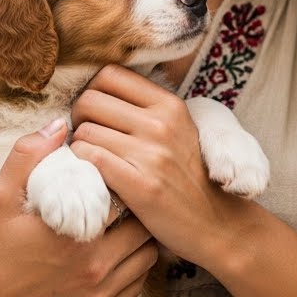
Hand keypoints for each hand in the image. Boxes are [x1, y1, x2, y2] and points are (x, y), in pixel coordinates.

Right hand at [0, 119, 157, 296]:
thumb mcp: (2, 193)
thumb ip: (30, 154)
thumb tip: (60, 124)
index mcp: (78, 238)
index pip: (126, 200)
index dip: (124, 185)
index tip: (113, 178)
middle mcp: (94, 270)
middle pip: (143, 229)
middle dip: (137, 211)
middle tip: (123, 199)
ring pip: (146, 260)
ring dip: (139, 240)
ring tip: (123, 225)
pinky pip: (135, 287)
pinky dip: (133, 269)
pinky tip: (117, 254)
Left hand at [69, 65, 253, 264]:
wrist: (218, 222)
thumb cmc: (190, 176)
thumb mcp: (180, 130)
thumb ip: (146, 108)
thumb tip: (98, 91)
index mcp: (170, 105)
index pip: (110, 75)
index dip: (92, 90)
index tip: (95, 111)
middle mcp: (161, 124)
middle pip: (90, 100)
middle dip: (79, 118)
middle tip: (86, 136)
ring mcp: (152, 154)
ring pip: (85, 132)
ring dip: (79, 146)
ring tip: (91, 159)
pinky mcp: (141, 185)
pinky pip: (91, 158)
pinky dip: (82, 164)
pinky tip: (93, 174)